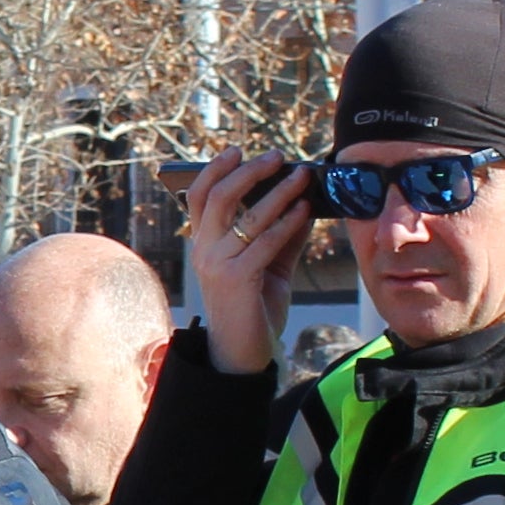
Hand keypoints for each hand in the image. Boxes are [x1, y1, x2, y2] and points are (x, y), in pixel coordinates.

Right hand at [177, 152, 316, 373]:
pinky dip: (287, 222)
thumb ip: (280, 235)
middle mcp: (204, 251)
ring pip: (246, 215)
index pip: (200, 197)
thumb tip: (303, 203)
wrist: (242, 354)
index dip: (216, 169)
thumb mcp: (267, 265)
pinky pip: (264, 242)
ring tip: (302, 177)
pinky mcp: (237, 279)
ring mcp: (218, 265)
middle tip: (277, 156)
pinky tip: (304, 211)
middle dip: (249, 171)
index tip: (238, 150)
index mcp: (204, 244)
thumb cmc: (253, 308)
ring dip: (278, 191)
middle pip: (219, 196)